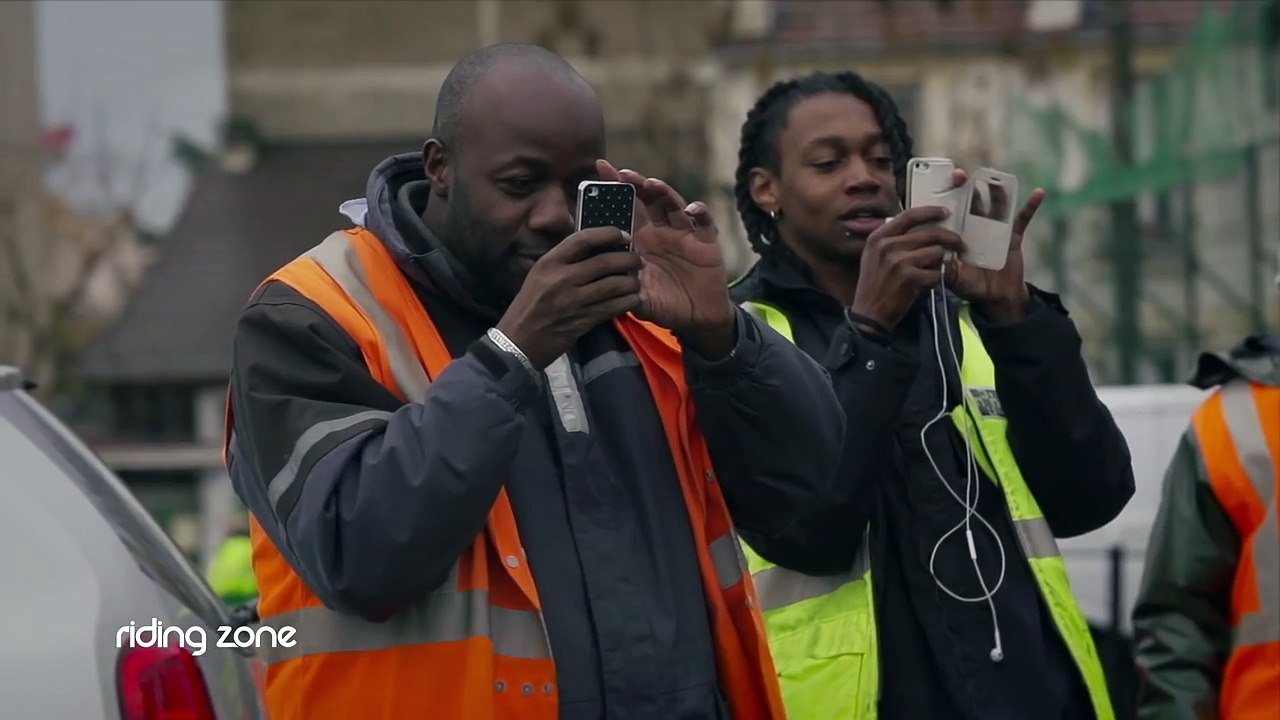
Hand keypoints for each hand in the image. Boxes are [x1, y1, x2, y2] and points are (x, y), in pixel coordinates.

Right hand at [496, 227, 641, 369]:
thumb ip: (563, 261)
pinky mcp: (583, 320)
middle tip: (637, 260)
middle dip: (628, 259)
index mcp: (549, 263)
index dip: (608, 233)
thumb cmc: (530, 305)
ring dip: (631, 282)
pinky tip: (632, 298)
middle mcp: (561, 278)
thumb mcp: (539, 275)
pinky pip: (613, 307)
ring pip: (614, 285)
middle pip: (604, 262)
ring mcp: (573, 300)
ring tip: (636, 281)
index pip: (583, 239)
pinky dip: (627, 302)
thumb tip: (593, 246)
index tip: (623, 235)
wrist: (519, 341)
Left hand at [598, 160, 736, 357]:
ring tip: (651, 184)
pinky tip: (691, 209)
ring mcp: (685, 234)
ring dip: (663, 192)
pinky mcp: (706, 242)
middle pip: (648, 199)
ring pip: (673, 205)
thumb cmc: (664, 304)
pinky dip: (700, 212)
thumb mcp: (638, 296)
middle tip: (622, 173)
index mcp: (642, 240)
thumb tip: (600, 277)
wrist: (696, 319)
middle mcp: (662, 231)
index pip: (626, 209)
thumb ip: (622, 286)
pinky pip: (705, 223)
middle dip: (636, 183)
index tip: (601, 168)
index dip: (615, 188)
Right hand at [849, 205, 965, 332]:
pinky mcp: (910, 278)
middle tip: (959, 244)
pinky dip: (935, 280)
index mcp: (879, 237)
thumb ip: (891, 239)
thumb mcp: (873, 256)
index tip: (945, 212)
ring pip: (937, 253)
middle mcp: (888, 245)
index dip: (930, 212)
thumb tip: (918, 226)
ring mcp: (899, 261)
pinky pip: (936, 273)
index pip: (909, 216)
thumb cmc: (874, 285)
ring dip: (938, 264)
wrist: (869, 314)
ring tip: (929, 273)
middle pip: (930, 234)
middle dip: (950, 239)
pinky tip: (924, 286)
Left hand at [949, 188, 1044, 322]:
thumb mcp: (955, 280)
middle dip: (964, 187)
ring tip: (994, 178)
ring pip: (994, 206)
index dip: (943, 199)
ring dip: (995, 191)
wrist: (997, 298)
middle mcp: (974, 228)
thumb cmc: (972, 287)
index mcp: (957, 235)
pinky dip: (1031, 206)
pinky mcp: (1013, 236)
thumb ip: (948, 270)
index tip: (936, 190)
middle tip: (959, 175)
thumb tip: (941, 257)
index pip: (949, 212)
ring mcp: (994, 230)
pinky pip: (1022, 219)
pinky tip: (1039, 193)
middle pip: (969, 202)